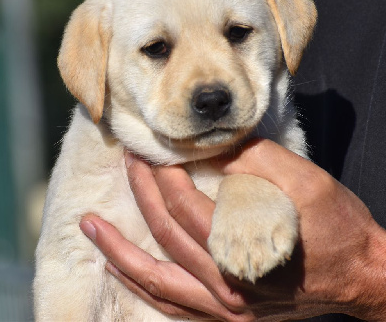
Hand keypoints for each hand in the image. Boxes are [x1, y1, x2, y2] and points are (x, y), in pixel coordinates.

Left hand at [80, 139, 385, 320]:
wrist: (360, 274)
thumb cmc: (338, 227)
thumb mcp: (306, 181)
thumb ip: (255, 160)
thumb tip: (212, 145)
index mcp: (245, 251)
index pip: (187, 209)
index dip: (166, 176)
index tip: (156, 150)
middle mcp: (228, 288)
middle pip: (166, 236)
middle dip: (142, 194)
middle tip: (128, 163)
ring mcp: (224, 307)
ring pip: (156, 281)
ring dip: (119, 251)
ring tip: (90, 227)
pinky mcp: (227, 313)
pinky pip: (171, 305)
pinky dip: (141, 286)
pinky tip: (119, 269)